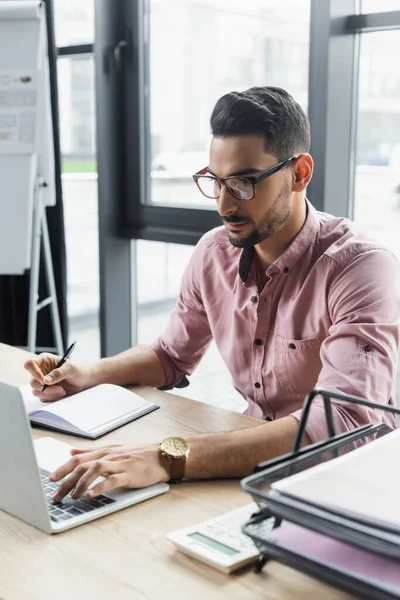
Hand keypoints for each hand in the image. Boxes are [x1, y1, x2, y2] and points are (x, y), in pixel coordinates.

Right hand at [24, 353, 91, 401]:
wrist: (85, 381)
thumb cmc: (79, 370)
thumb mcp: (71, 369)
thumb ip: (58, 373)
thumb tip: (46, 380)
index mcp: (44, 360)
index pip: (30, 364)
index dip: (34, 373)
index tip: (44, 380)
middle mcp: (41, 371)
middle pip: (32, 381)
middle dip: (45, 388)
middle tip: (60, 388)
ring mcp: (42, 382)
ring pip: (36, 391)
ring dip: (50, 393)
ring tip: (63, 390)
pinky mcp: (45, 391)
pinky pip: (42, 397)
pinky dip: (51, 397)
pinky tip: (61, 393)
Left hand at [49, 444, 169, 502]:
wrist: (163, 455)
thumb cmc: (139, 455)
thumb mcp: (113, 450)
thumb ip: (91, 452)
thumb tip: (71, 452)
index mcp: (105, 451)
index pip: (78, 458)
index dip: (63, 469)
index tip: (51, 480)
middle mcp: (109, 456)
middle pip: (82, 466)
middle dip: (67, 481)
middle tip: (56, 495)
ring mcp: (119, 464)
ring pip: (94, 470)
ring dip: (81, 483)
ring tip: (73, 496)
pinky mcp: (129, 474)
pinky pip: (112, 480)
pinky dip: (100, 487)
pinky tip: (92, 495)